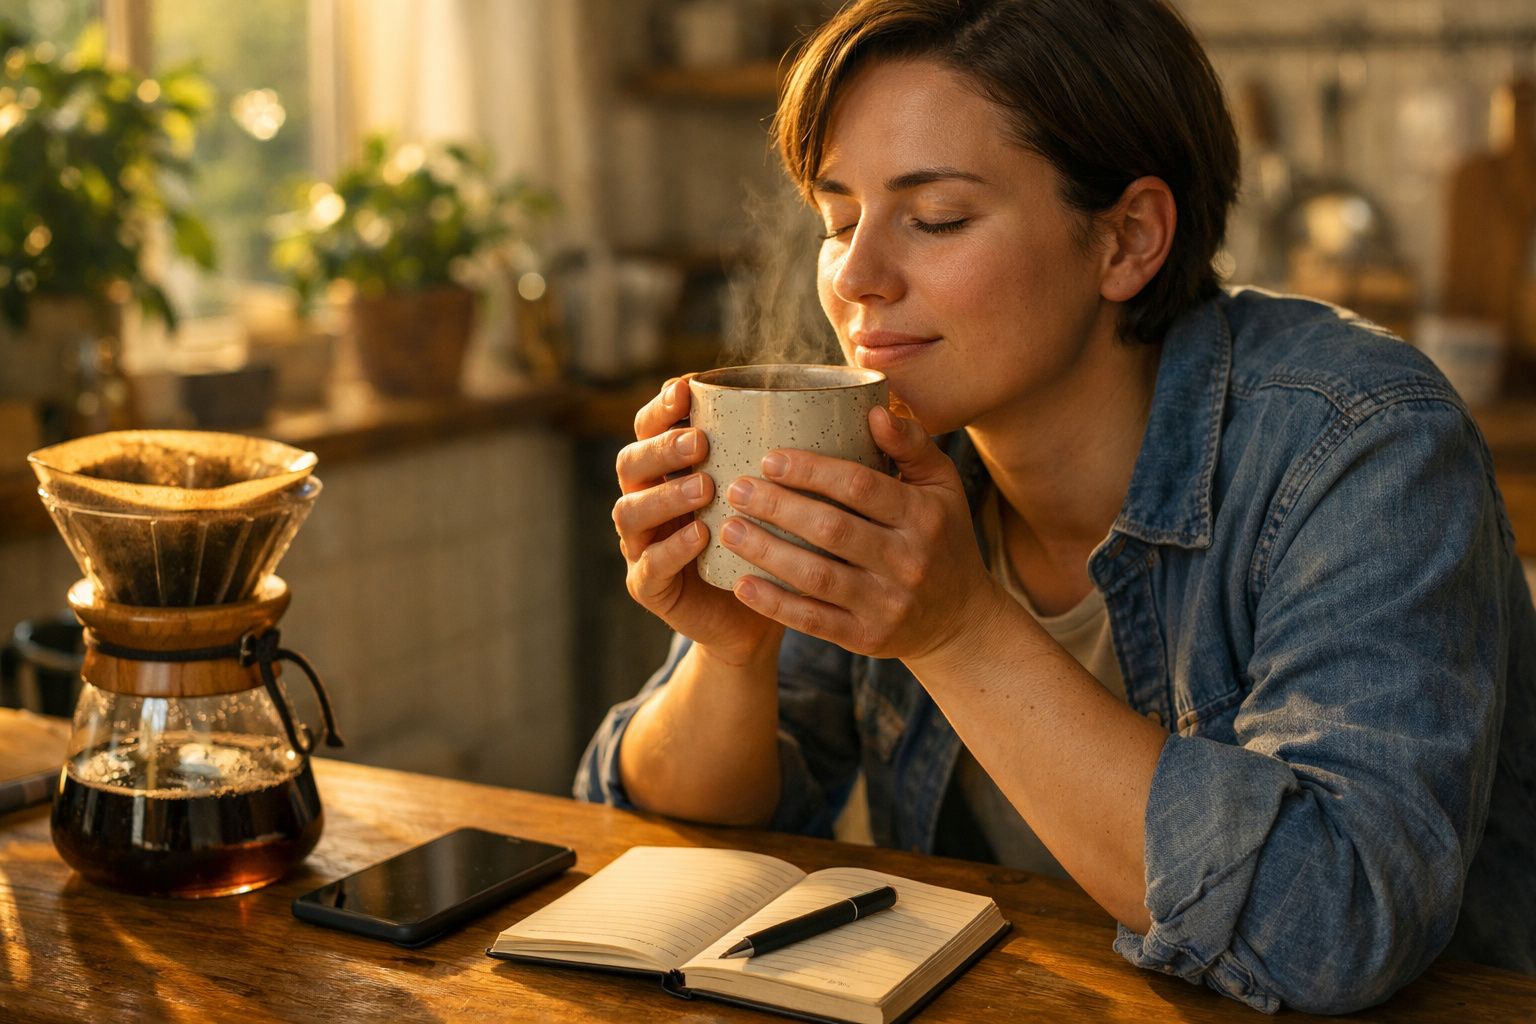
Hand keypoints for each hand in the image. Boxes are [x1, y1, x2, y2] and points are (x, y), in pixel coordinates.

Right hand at [612, 378, 782, 665]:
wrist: (759, 617)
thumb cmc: (774, 543)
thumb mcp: (786, 496)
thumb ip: (808, 455)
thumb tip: (878, 411)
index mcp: (671, 470)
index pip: (650, 427)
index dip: (661, 407)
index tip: (688, 388)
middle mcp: (650, 501)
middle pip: (631, 463)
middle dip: (662, 448)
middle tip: (700, 441)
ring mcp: (643, 545)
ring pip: (630, 512)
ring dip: (665, 496)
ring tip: (705, 487)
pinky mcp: (649, 587)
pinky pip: (650, 565)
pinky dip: (672, 548)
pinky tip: (701, 534)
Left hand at [718, 405, 995, 660]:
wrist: (961, 621)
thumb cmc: (943, 538)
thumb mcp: (942, 487)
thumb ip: (912, 445)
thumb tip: (875, 410)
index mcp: (923, 516)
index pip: (859, 486)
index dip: (810, 471)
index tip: (768, 459)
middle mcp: (908, 560)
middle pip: (831, 529)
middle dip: (777, 507)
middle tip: (735, 489)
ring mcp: (887, 604)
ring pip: (816, 576)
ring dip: (766, 552)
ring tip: (728, 529)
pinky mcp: (867, 638)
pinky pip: (814, 620)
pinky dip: (774, 604)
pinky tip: (741, 584)